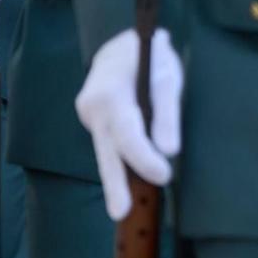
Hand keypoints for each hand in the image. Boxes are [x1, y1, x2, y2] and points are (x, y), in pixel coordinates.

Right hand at [74, 29, 182, 220]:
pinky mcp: (92, 122)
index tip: (164, 175)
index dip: (144, 157)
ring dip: (117, 178)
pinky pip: (108, 144)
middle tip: (120, 214)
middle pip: (106, 150)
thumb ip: (167, 112)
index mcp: (109, 93)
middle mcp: (91, 107)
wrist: (120, 43)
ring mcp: (87, 115)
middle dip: (115, 183)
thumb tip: (170, 150)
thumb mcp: (167, 75)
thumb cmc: (150, 56)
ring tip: (123, 209)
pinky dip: (119, 161)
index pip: (127, 133)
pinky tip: (128, 182)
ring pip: (105, 151)